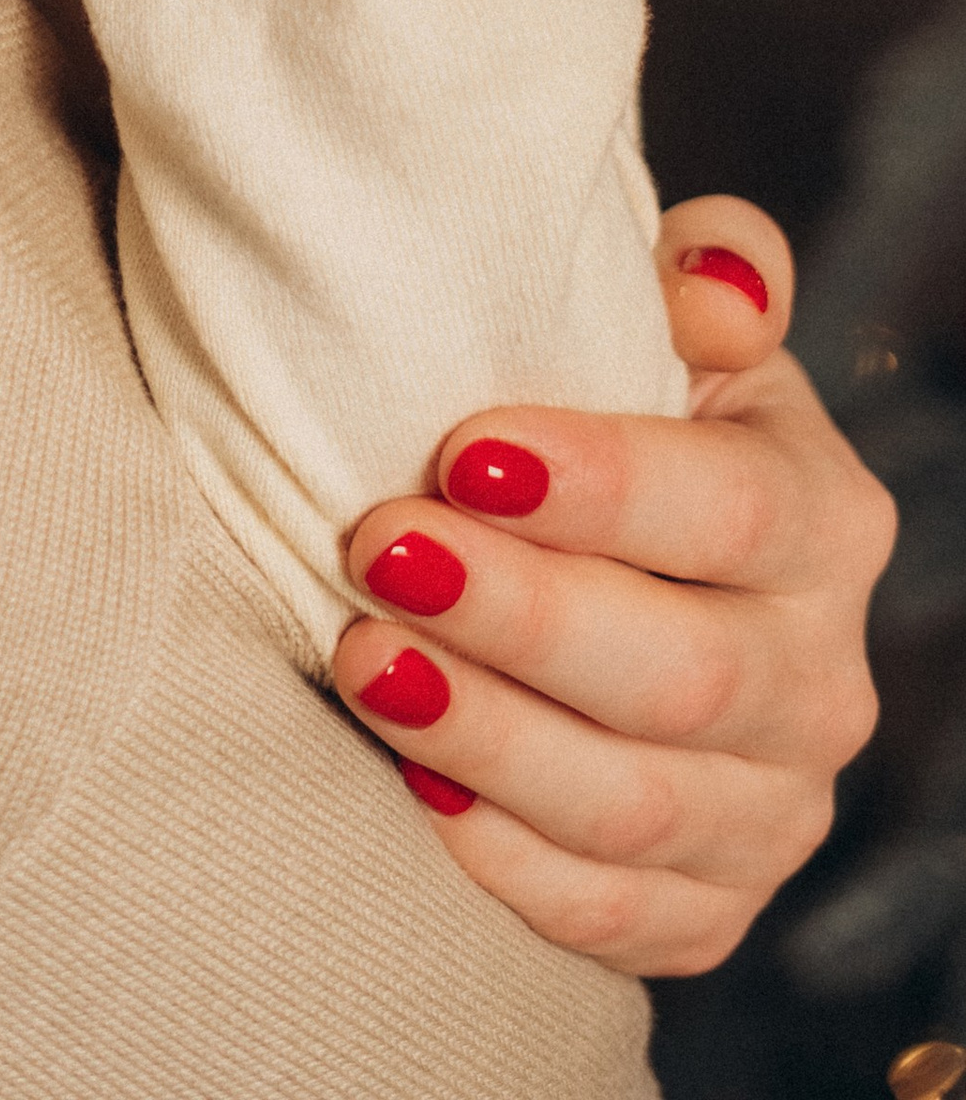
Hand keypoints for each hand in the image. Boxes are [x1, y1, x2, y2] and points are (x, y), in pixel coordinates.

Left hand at [330, 199, 896, 972]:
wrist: (598, 565)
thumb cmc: (606, 416)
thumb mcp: (657, 322)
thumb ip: (705, 270)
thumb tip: (713, 285)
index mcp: (826, 520)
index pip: (734, 511)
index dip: (602, 484)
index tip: (461, 449)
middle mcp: (823, 681)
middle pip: (683, 673)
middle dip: (518, 615)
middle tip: (377, 550)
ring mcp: (772, 810)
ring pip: (637, 806)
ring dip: (489, 738)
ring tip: (362, 657)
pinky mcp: (705, 907)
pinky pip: (614, 918)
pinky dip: (510, 863)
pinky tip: (411, 787)